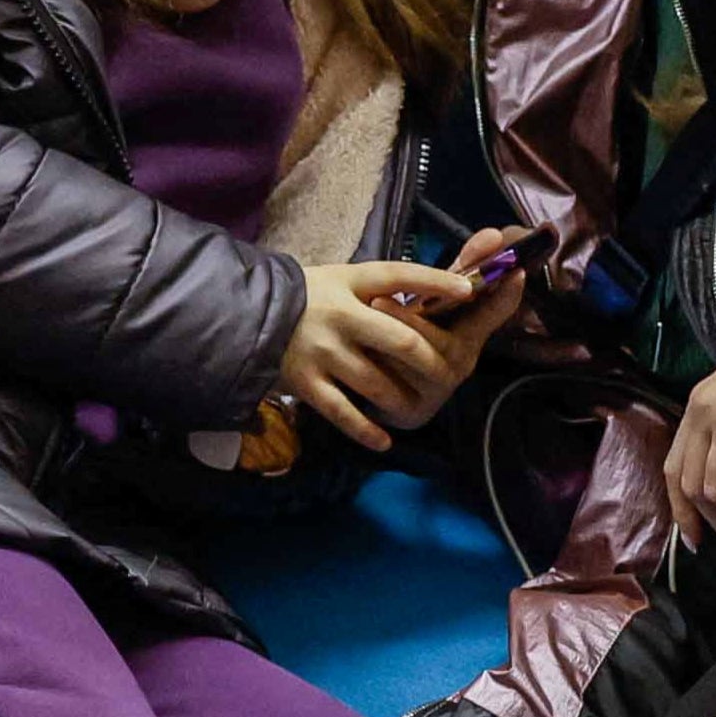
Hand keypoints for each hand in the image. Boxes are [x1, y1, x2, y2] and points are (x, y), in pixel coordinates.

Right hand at [279, 255, 472, 452]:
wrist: (246, 315)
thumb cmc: (307, 297)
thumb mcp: (342, 279)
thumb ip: (381, 287)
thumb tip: (435, 297)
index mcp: (350, 283)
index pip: (399, 276)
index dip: (435, 282)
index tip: (469, 291)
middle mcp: (340, 317)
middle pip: (402, 341)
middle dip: (432, 362)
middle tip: (449, 375)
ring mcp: (323, 353)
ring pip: (379, 383)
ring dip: (403, 400)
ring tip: (417, 407)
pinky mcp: (306, 383)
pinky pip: (344, 413)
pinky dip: (367, 430)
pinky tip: (385, 440)